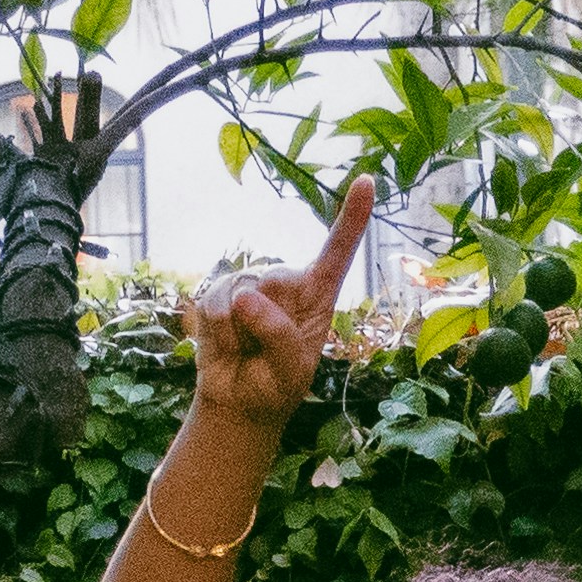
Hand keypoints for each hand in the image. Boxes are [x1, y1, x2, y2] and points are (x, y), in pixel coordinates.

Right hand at [185, 175, 375, 431]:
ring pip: (243, 293)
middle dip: (268, 318)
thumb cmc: (275, 385)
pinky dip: (220, 334)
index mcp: (319, 296)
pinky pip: (216, 305)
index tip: (365, 181)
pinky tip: (228, 344)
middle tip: (266, 350)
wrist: (238, 401)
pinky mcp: (220, 291)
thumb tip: (245, 297)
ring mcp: (251, 283)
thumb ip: (278, 336)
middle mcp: (287, 282)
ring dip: (242, 333)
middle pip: (278, 279)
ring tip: (248, 349)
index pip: (337, 252)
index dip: (351, 218)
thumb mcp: (291, 373)